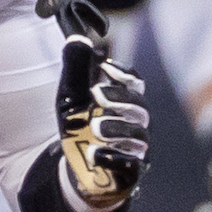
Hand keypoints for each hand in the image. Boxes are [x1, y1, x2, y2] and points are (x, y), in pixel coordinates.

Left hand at [56, 35, 148, 209]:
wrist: (75, 170)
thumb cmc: (78, 131)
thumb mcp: (71, 98)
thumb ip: (76, 70)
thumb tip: (78, 38)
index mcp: (122, 103)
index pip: (135, 84)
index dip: (124, 75)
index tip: (105, 67)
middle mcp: (135, 124)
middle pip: (140, 108)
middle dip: (120, 100)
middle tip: (96, 96)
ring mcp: (136, 150)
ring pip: (139, 136)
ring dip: (117, 128)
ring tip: (95, 128)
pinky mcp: (131, 174)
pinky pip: (132, 166)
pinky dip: (114, 158)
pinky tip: (95, 153)